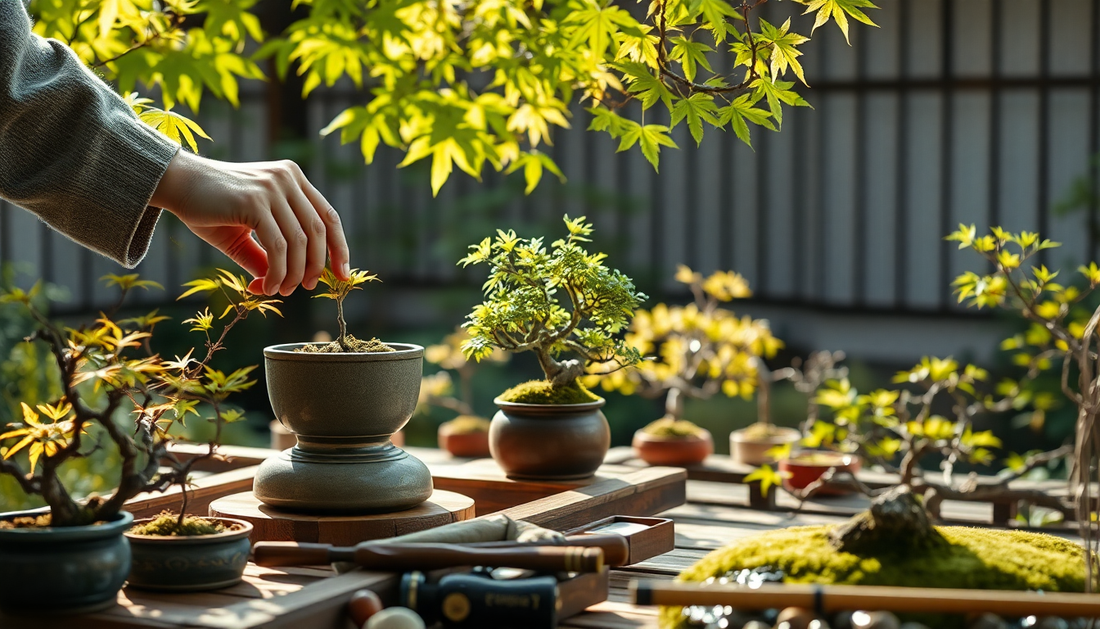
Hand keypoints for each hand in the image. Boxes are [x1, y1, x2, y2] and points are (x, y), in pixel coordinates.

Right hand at [150, 151, 350, 294]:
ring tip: (279, 290)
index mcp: (293, 179)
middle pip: (318, 231)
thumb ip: (269, 254)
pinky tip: (266, 286)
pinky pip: (278, 247)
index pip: (328, 216)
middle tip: (304, 288)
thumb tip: (284, 286)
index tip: (342, 274)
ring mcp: (272, 187)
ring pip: (299, 242)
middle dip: (315, 266)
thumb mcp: (247, 233)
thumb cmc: (210, 207)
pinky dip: (277, 272)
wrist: (175, 184)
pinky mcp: (255, 201)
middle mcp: (287, 178)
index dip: (339, 247)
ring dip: (293, 274)